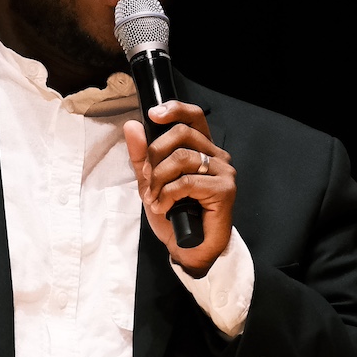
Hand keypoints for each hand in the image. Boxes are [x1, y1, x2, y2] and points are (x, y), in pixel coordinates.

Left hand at [124, 102, 236, 275]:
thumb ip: (142, 155)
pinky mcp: (224, 189)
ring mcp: (223, 172)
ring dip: (159, 179)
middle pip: (182, 133)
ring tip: (154, 198)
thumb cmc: (174, 215)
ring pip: (182, 157)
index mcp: (202, 149)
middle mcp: (217, 156)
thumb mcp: (151, 182)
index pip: (192, 117)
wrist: (189, 247)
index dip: (174, 109)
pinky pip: (187, 182)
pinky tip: (164, 207)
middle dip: (154, 154)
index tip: (152, 115)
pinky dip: (168, 194)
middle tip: (146, 179)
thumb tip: (132, 126)